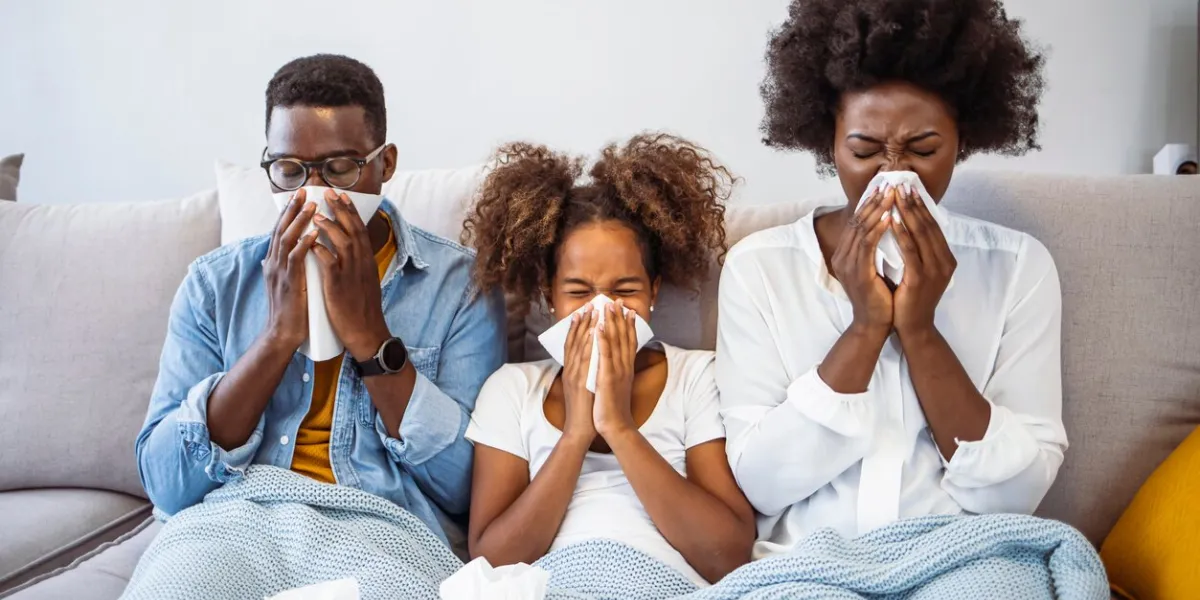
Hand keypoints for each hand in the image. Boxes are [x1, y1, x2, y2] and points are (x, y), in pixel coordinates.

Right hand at [263, 188, 317, 349]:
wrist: (283, 335)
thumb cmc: (290, 310)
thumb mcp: (286, 283)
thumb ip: (287, 267)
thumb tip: (286, 254)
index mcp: (274, 263)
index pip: (280, 231)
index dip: (288, 213)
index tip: (298, 196)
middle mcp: (273, 264)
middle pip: (281, 230)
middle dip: (292, 209)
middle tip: (304, 191)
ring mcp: (280, 273)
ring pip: (287, 239)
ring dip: (299, 221)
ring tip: (312, 205)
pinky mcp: (290, 283)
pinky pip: (296, 259)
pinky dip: (305, 243)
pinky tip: (314, 232)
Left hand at [310, 189, 390, 359]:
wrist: (366, 333)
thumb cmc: (361, 309)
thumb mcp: (363, 281)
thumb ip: (355, 264)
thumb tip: (346, 250)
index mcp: (366, 261)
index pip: (359, 229)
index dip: (350, 211)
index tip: (341, 196)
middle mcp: (362, 264)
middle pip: (354, 230)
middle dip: (341, 210)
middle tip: (329, 193)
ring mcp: (352, 275)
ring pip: (344, 243)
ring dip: (330, 227)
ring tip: (316, 215)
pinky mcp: (339, 287)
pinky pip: (331, 265)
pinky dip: (322, 251)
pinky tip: (312, 242)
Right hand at [560, 308, 596, 441]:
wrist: (579, 430)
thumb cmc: (584, 410)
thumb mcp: (581, 387)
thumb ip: (583, 372)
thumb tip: (591, 360)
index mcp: (571, 370)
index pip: (572, 343)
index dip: (578, 326)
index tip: (585, 310)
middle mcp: (570, 370)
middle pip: (574, 340)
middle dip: (582, 321)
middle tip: (590, 303)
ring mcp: (574, 375)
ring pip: (578, 346)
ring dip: (586, 327)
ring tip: (593, 310)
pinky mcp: (580, 383)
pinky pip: (585, 359)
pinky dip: (588, 344)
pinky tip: (594, 332)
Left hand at [594, 301, 637, 438]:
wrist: (615, 427)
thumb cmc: (613, 408)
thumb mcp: (616, 386)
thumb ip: (616, 372)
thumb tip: (613, 363)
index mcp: (625, 368)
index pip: (628, 342)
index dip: (628, 325)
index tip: (627, 310)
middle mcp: (623, 367)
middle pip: (623, 337)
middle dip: (619, 317)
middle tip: (616, 300)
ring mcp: (616, 371)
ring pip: (615, 342)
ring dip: (611, 322)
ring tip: (607, 305)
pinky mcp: (607, 378)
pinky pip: (604, 355)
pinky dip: (603, 340)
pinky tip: (599, 327)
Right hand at [831, 187, 895, 336]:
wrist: (874, 324)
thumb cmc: (879, 297)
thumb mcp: (876, 267)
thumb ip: (876, 248)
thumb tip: (889, 225)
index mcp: (845, 254)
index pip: (856, 222)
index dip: (869, 204)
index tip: (883, 188)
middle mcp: (842, 257)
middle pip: (857, 222)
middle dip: (874, 201)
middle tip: (889, 184)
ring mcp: (848, 265)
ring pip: (862, 230)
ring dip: (877, 210)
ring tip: (891, 195)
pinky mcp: (858, 273)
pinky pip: (867, 246)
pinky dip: (878, 229)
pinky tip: (890, 217)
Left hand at [892, 187, 955, 336]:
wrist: (914, 327)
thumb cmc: (912, 297)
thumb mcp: (920, 270)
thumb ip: (919, 251)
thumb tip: (910, 226)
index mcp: (945, 258)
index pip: (933, 225)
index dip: (922, 206)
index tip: (910, 188)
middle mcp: (944, 261)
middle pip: (928, 225)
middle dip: (914, 203)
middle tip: (902, 184)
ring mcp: (934, 270)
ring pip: (921, 234)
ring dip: (907, 212)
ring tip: (896, 195)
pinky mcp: (920, 278)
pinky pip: (910, 251)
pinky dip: (901, 233)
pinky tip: (892, 220)